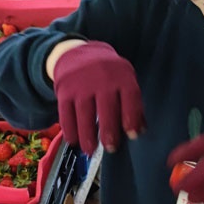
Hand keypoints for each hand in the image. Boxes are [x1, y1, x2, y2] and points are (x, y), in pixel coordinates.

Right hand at [51, 41, 144, 155]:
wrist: (78, 53)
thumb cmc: (107, 73)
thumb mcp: (123, 79)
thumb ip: (132, 103)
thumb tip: (139, 130)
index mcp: (121, 75)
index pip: (130, 97)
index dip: (132, 118)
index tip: (132, 135)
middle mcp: (101, 78)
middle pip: (106, 108)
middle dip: (109, 132)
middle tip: (111, 148)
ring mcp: (81, 84)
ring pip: (84, 114)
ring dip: (87, 136)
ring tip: (90, 150)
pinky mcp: (64, 90)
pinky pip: (66, 113)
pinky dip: (69, 129)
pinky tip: (73, 140)